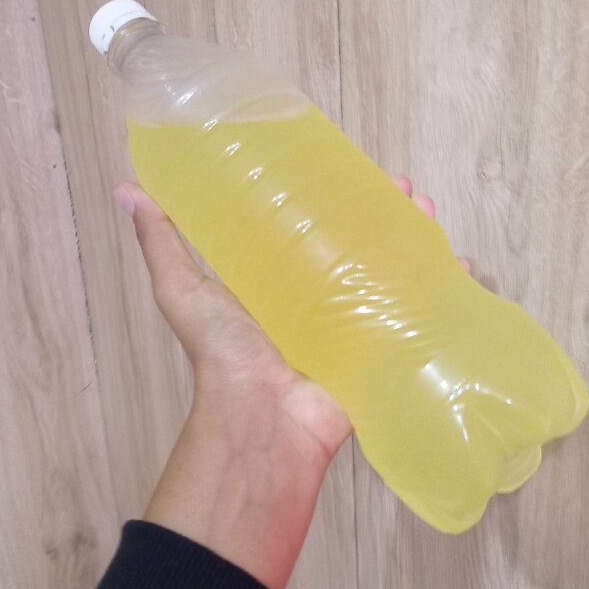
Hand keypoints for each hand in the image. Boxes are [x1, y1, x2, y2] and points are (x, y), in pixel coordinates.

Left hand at [112, 173, 470, 588]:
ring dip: (424, 241)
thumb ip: (162, 243)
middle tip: (407, 189)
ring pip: (401, 271)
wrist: (262, 420)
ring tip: (431, 214)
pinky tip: (463, 268)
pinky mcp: (385, 349)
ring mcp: (361, 323)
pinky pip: (423, 316)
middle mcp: (327, 295)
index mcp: (286, 275)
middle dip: (393, 212)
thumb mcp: (185, 291)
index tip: (363, 168)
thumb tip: (125, 189)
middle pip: (370, 242)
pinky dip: (447, 292)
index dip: (344, 194)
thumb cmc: (225, 354)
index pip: (322, 222)